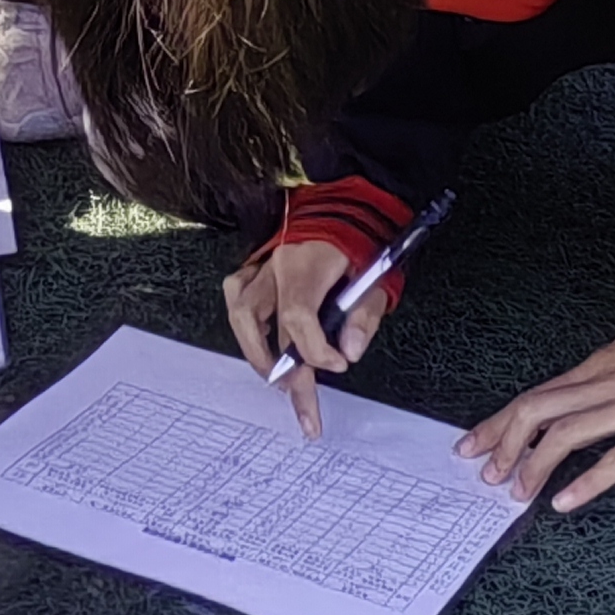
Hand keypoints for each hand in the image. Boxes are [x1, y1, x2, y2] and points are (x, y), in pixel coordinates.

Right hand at [223, 239, 389, 438]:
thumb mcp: (377, 278)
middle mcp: (276, 264)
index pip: (297, 316)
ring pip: (241, 314)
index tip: (338, 366)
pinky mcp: (255, 267)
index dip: (315, 350)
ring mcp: (261, 265)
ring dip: (257, 354)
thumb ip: (363, 316)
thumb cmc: (363, 243)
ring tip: (279, 385)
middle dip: (286, 374)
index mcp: (306, 263)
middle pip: (266, 327)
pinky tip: (259, 345)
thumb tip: (350, 352)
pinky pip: (237, 296)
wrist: (348, 206)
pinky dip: (244, 325)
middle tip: (305, 408)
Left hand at [457, 321, 614, 511]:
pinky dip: (587, 481)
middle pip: (536, 411)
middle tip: (487, 474)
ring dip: (534, 464)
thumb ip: (592, 381)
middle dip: (505, 443)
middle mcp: (602, 387)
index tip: (472, 444)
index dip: (498, 423)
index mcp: (592, 370)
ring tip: (517, 492)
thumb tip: (558, 403)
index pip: (532, 397)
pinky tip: (564, 501)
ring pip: (567, 433)